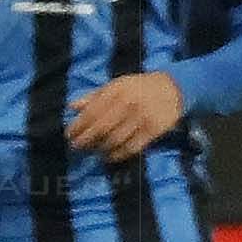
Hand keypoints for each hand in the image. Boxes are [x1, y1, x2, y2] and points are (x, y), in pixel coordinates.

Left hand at [65, 69, 184, 160]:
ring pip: (115, 140)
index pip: (91, 113)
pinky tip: (110, 156)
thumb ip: (93, 97)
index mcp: (115, 92)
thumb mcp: (115, 85)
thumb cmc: (138, 87)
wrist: (172, 88)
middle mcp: (127, 105)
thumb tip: (72, 107)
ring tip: (93, 151)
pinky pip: (132, 147)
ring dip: (100, 149)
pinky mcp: (153, 130)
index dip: (77, 127)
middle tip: (77, 147)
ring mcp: (141, 118)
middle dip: (85, 140)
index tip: (69, 135)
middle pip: (101, 128)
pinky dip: (118, 155)